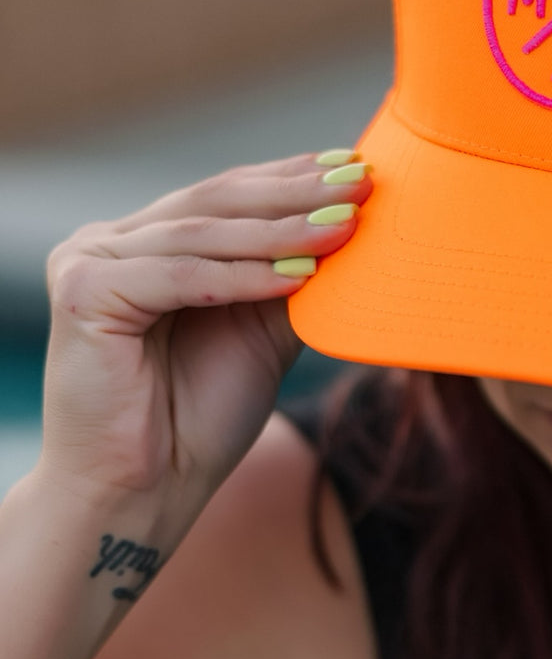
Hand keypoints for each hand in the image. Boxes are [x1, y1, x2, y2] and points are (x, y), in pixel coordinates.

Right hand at [38, 148, 371, 519]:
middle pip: (215, 202)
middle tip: (359, 182)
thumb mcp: (261, 335)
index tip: (355, 166)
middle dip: (294, 193)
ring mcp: (88, 261)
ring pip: (203, 235)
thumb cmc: (196, 423)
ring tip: (343, 229)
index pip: (225, 196)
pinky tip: (298, 275)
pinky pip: (181, 276)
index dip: (290, 178)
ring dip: (281, 231)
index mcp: (144, 244)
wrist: (143, 492)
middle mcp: (109, 243)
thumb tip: (355, 231)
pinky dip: (243, 277)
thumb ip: (294, 280)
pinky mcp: (84, 293)